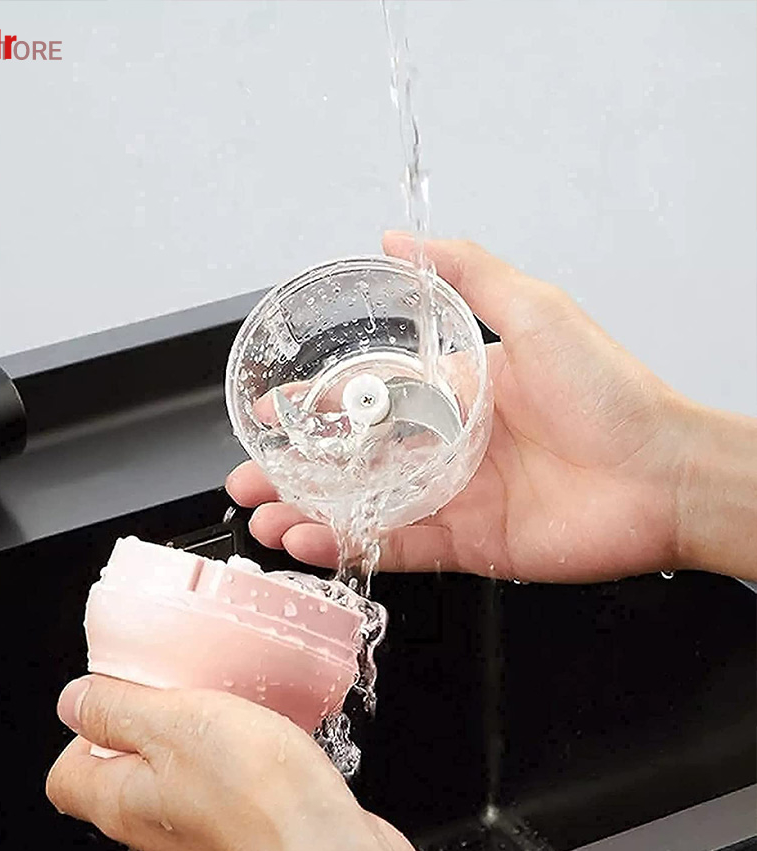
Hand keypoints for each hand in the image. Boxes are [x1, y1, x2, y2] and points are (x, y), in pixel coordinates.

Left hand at [46, 676, 429, 850]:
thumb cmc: (260, 797)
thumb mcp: (175, 723)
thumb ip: (118, 709)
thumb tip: (74, 700)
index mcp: (123, 805)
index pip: (67, 777)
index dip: (83, 734)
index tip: (118, 697)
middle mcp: (156, 838)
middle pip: (126, 780)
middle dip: (149, 731)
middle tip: (183, 694)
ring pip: (182, 791)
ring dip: (201, 750)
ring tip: (234, 716)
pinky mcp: (249, 850)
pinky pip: (229, 804)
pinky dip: (241, 775)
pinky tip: (270, 751)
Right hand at [228, 233, 755, 582]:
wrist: (664, 474)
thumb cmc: (612, 393)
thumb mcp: (536, 312)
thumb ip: (468, 274)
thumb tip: (400, 241)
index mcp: (456, 393)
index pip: (366, 398)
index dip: (314, 406)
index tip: (270, 414)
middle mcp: (449, 446)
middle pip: (354, 460)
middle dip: (297, 470)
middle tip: (250, 478)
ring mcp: (456, 498)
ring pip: (366, 508)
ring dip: (311, 513)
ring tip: (265, 518)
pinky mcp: (470, 544)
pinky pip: (400, 547)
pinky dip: (353, 547)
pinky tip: (312, 543)